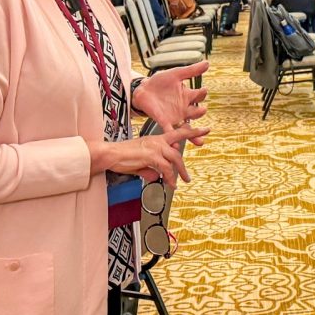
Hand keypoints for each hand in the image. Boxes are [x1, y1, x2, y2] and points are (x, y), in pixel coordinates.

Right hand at [87, 125, 207, 186]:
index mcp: (156, 139)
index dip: (191, 131)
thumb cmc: (122, 157)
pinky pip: (166, 168)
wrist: (111, 154)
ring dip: (180, 173)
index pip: (177, 133)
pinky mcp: (151, 156)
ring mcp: (155, 147)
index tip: (204, 129)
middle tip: (191, 170)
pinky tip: (170, 185)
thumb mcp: (140, 163)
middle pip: (178, 148)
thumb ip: (150, 169)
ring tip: (183, 182)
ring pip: (174, 159)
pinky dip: (170, 178)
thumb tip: (156, 177)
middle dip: (186, 161)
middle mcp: (157, 141)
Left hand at [131, 62, 209, 134]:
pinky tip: (177, 147)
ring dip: (194, 134)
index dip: (202, 93)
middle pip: (196, 113)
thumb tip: (208, 62)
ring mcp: (175, 116)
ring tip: (200, 140)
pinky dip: (174, 138)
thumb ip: (191, 71)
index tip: (203, 89)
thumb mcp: (175, 74)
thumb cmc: (160, 82)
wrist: (142, 89)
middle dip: (200, 112)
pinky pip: (171, 132)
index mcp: (187, 96)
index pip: (200, 96)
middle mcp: (184, 108)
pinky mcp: (164, 121)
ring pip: (188, 127)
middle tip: (202, 110)